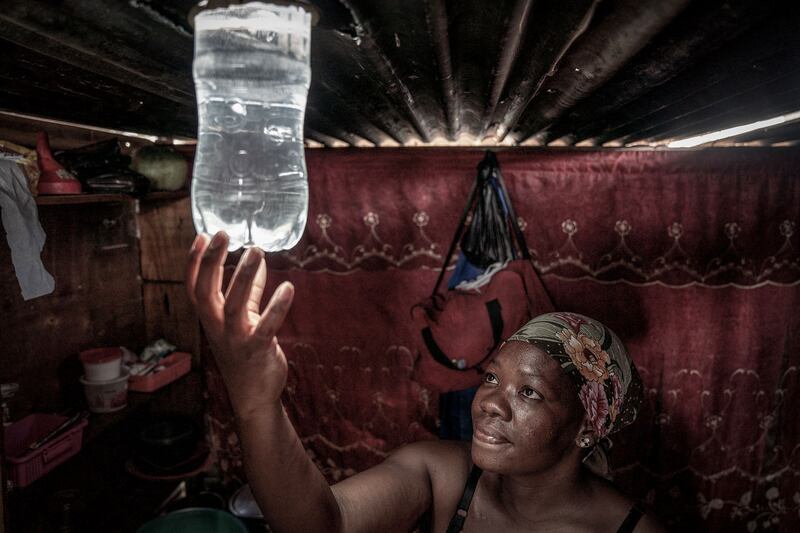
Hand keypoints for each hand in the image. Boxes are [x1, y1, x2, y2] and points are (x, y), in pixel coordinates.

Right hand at [186, 231, 294, 417]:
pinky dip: (277, 307)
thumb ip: (249, 291)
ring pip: (232, 305)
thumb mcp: (243, 318)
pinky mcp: (257, 350)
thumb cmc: (246, 352)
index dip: (194, 262)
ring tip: (256, 250)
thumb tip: (257, 262)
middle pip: (206, 291)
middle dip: (212, 262)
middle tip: (224, 234)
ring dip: (243, 276)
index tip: (204, 236)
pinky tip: (288, 287)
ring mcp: (235, 339)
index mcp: (210, 318)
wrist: (254, 395)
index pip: (194, 286)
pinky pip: (266, 326)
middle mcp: (217, 327)